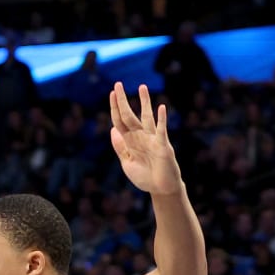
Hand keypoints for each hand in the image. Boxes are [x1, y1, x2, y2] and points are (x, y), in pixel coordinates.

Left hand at [108, 82, 183, 196]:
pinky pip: (162, 131)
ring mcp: (152, 140)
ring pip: (146, 118)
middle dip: (123, 101)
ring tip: (141, 87)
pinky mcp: (163, 146)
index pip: (120, 121)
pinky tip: (161, 108)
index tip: (112, 94)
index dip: (115, 108)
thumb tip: (112, 130)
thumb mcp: (127, 163)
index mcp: (130, 141)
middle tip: (117, 84)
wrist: (161, 189)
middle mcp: (141, 137)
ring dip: (144, 103)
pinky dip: (161, 120)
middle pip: (129, 116)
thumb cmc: (145, 177)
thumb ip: (120, 148)